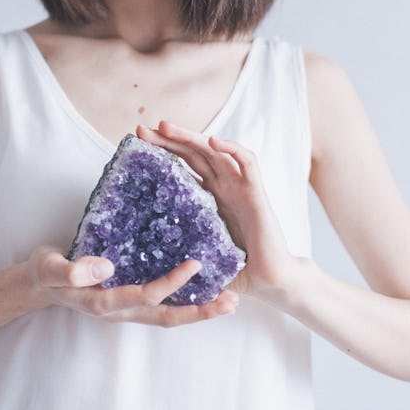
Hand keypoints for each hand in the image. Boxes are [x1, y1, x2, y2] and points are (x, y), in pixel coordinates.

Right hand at [27, 246, 238, 326]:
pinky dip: (186, 301)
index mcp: (103, 301)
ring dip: (200, 311)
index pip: (144, 296)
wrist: (41, 280)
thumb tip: (106, 267)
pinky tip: (205, 289)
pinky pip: (163, 305)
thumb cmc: (45, 270)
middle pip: (166, 317)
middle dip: (200, 312)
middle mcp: (120, 309)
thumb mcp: (49, 266)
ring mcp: (127, 308)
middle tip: (231, 302)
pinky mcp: (130, 299)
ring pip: (168, 315)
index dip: (170, 284)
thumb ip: (71, 270)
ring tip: (230, 301)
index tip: (194, 265)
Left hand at [136, 121, 300, 301]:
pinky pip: (247, 162)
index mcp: (210, 199)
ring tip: (166, 127)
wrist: (271, 282)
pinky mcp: (257, 193)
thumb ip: (176, 256)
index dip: (162, 154)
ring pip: (215, 151)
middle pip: (193, 154)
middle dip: (168, 139)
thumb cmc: (238, 272)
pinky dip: (232, 148)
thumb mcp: (198, 257)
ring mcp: (240, 187)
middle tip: (142, 130)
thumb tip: (142, 268)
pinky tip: (213, 141)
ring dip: (191, 136)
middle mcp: (224, 188)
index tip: (137, 146)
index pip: (182, 168)